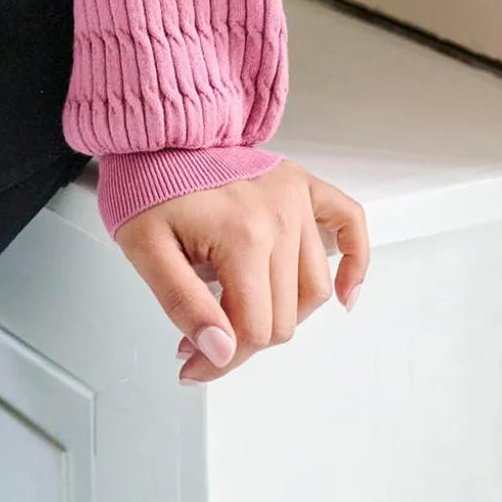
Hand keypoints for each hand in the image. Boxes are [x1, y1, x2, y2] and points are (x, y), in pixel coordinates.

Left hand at [112, 160, 368, 383]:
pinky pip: (350, 223)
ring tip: (244, 314)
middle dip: (245, 341)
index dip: (223, 359)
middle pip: (285, 319)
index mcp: (242, 234)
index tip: (194, 366)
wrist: (155, 136)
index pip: (254, 331)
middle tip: (207, 343)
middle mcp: (280, 216)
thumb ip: (183, 304)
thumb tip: (222, 350)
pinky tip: (345, 294)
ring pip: (313, 289)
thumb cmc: (147, 185)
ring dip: (284, 315)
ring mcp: (296, 198)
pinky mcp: (304, 184)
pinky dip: (355, 261)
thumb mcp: (145, 249)